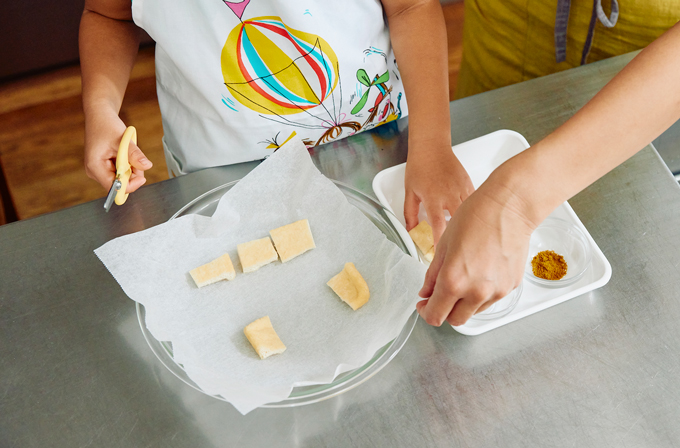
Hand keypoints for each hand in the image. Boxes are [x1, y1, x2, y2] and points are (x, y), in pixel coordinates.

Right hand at [84, 108, 151, 192]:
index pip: (114, 187)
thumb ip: (135, 155)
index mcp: (95, 166)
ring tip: (129, 152)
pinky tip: (125, 154)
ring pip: (122, 178)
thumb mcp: (123, 140)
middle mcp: (94, 171)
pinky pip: (120, 172)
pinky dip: (127, 165)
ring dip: (131, 168)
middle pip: (119, 184)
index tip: (142, 177)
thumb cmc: (106, 125)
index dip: (129, 185)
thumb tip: (147, 166)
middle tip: (136, 158)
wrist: (99, 116)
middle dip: (132, 174)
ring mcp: (99, 170)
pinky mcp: (104, 167)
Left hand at [404, 144, 473, 243]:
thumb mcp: (410, 192)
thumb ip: (410, 214)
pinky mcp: (469, 183)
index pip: (439, 226)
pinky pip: (474, 201)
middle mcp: (449, 195)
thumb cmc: (419, 167)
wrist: (431, 146)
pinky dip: (474, 211)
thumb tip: (411, 231)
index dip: (441, 242)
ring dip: (469, 224)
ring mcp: (461, 188)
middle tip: (458, 249)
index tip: (442, 253)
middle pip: (460, 221)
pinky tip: (472, 219)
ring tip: (468, 236)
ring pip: (470, 212)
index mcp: (433, 198)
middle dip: (460, 236)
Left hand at [416, 185, 535, 325]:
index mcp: (454, 281)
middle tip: (440, 294)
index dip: (425, 312)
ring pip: (474, 311)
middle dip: (445, 311)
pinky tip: (481, 271)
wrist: (508, 208)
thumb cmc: (475, 218)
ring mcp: (496, 292)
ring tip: (464, 277)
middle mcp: (476, 292)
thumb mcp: (443, 245)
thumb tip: (426, 292)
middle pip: (455, 320)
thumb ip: (432, 275)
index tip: (424, 304)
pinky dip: (482, 292)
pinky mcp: (510, 287)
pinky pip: (491, 299)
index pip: (435, 316)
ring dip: (464, 302)